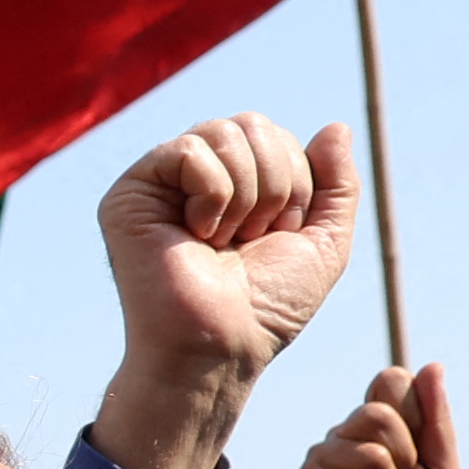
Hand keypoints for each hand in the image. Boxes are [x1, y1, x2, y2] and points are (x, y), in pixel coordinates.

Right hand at [89, 111, 355, 468]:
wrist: (222, 343)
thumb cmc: (266, 306)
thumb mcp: (324, 241)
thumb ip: (338, 184)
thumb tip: (335, 126)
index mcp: (236, 183)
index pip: (275, 135)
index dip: (296, 180)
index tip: (278, 233)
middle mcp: (195, 177)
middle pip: (251, 124)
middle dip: (275, 182)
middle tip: (253, 236)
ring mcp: (160, 183)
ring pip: (222, 132)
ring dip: (246, 194)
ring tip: (225, 239)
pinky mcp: (130, 194)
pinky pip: (188, 150)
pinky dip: (213, 194)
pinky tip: (198, 233)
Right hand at [292, 361, 456, 468]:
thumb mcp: (442, 468)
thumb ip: (436, 419)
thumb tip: (431, 366)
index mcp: (378, 421)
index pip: (392, 381)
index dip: (416, 415)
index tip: (417, 451)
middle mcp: (346, 432)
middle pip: (381, 414)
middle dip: (405, 458)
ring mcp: (323, 455)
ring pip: (369, 454)